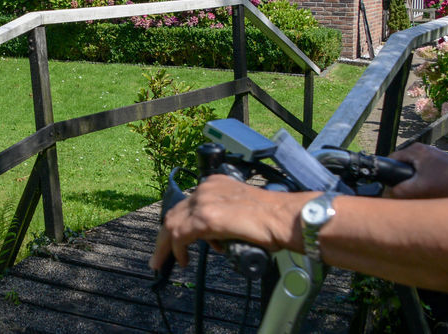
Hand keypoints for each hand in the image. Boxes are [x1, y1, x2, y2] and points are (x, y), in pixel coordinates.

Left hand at [148, 174, 302, 268]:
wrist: (286, 218)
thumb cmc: (273, 221)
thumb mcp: (240, 213)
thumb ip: (223, 221)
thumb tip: (216, 240)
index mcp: (215, 184)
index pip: (187, 205)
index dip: (178, 225)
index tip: (176, 242)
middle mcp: (206, 189)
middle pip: (175, 213)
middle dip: (165, 236)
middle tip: (161, 256)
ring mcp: (204, 202)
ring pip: (172, 224)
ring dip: (165, 246)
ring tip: (163, 263)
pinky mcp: (207, 218)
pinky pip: (180, 235)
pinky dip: (176, 250)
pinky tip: (182, 261)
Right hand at [385, 143, 447, 198]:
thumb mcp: (420, 189)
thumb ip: (399, 191)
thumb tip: (389, 193)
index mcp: (415, 150)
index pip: (391, 160)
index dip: (388, 175)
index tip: (390, 188)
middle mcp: (424, 150)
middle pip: (404, 168)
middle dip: (404, 182)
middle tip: (408, 195)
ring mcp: (436, 157)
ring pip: (417, 173)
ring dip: (418, 185)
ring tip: (425, 196)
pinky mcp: (445, 166)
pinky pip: (429, 176)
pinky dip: (429, 185)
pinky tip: (436, 195)